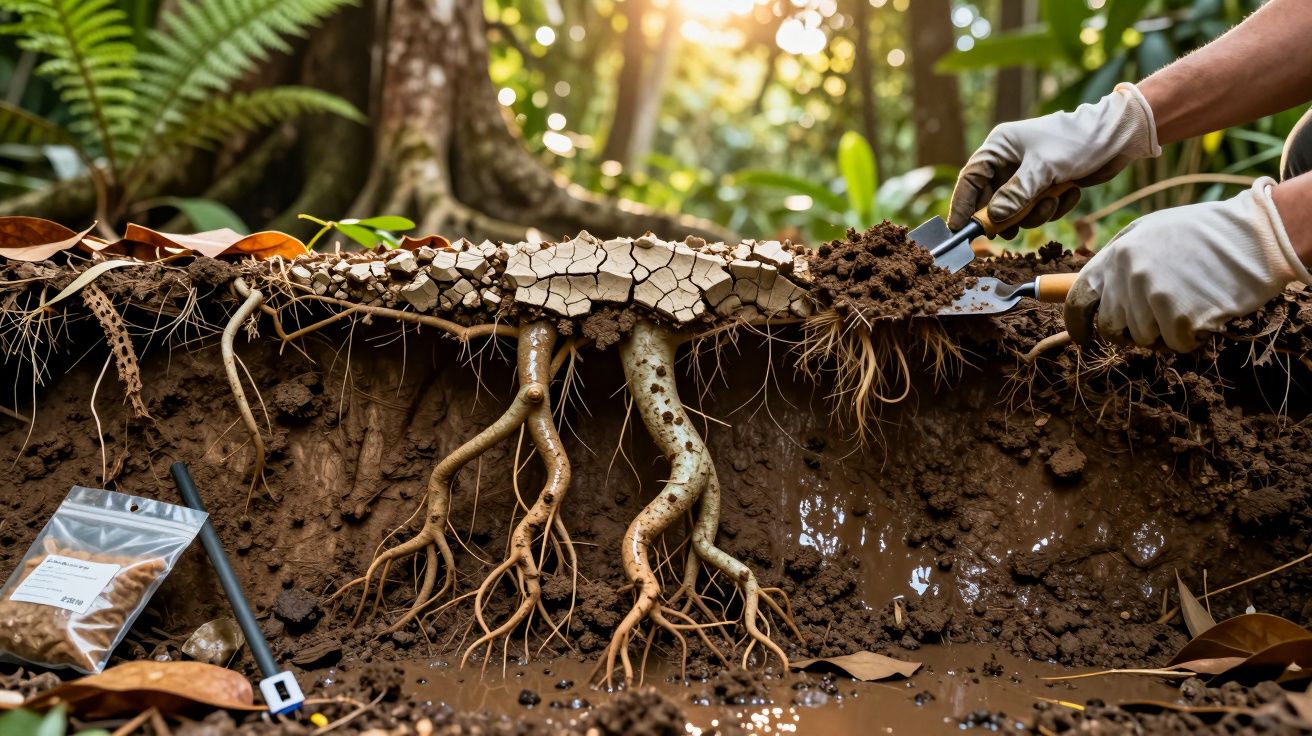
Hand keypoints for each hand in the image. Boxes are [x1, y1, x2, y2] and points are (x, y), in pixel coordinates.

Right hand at [950, 83, 1160, 237]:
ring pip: (1016, 210)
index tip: (959, 230)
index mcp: (1000, 147)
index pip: (970, 178)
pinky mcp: (1045, 186)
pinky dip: (1053, 208)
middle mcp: (1009, 161)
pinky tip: (1070, 193)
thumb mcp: (1043, 169)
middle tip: (1012, 230)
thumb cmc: (1077, 142)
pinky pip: (1037, 209)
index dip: (962, 205)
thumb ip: (1016, 195)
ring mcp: (1027, 175)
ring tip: (1054, 200)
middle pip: (991, 200)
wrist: (1117, 137)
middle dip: (1006, 216)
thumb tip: (993, 219)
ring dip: (1034, 213)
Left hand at [1064, 177, 1311, 351]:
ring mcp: (1152, 297)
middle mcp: (1127, 277)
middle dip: (1130, 331)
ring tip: (1190, 303)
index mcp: (1117, 255)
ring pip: (1143, 339)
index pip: (1078, 299)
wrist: (1255, 235)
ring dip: (1165, 331)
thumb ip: (1120, 260)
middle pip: (1112, 327)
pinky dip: (1191, 337)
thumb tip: (1098, 291)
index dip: (1078, 324)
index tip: (1083, 338)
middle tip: (1158, 319)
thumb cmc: (1205, 233)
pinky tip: (1206, 311)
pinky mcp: (1178, 316)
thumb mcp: (1151, 231)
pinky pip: (1175, 345)